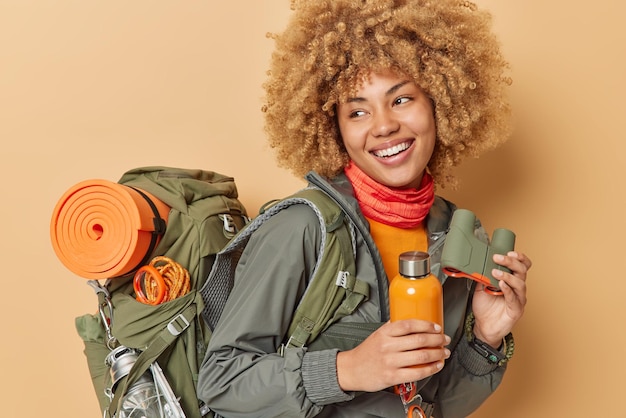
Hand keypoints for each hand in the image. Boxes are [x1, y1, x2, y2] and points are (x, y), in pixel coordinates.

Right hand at [336, 320, 450, 391]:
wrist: (351, 370)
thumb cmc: (366, 352)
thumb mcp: (377, 334)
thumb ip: (393, 328)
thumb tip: (411, 322)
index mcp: (384, 333)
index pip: (409, 325)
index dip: (426, 325)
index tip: (437, 327)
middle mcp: (387, 346)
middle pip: (419, 340)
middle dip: (437, 340)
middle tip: (444, 339)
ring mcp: (390, 362)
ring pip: (421, 357)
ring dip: (437, 354)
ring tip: (444, 353)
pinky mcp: (392, 377)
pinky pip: (417, 373)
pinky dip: (431, 369)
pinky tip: (436, 366)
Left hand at [472, 251, 531, 346]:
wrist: (483, 326)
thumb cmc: (485, 307)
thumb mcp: (481, 287)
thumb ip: (483, 275)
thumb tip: (478, 263)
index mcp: (512, 281)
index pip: (523, 266)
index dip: (520, 258)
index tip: (510, 252)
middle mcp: (518, 289)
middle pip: (522, 271)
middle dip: (511, 262)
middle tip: (498, 258)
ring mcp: (518, 299)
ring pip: (520, 284)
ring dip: (507, 275)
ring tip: (495, 272)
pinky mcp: (516, 310)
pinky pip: (514, 298)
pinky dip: (508, 289)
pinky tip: (501, 284)